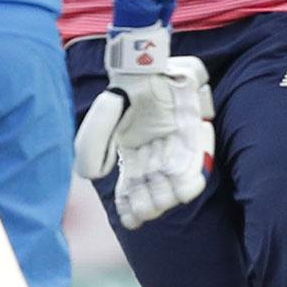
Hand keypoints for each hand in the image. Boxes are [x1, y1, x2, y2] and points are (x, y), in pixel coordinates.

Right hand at [74, 26, 213, 229]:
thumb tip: (92, 176)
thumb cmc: (123, 92)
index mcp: (130, 153)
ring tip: (166, 204)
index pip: (130, 187)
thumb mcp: (102, 117)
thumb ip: (92, 144)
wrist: (146, 65)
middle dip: (150, 203)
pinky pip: (194, 163)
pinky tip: (187, 190)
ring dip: (170, 195)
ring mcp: (173, 146)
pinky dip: (191, 178)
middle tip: (148, 211)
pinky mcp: (191, 135)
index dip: (130, 206)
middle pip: (152, 188)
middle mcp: (153, 154)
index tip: (131, 221)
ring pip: (173, 180)